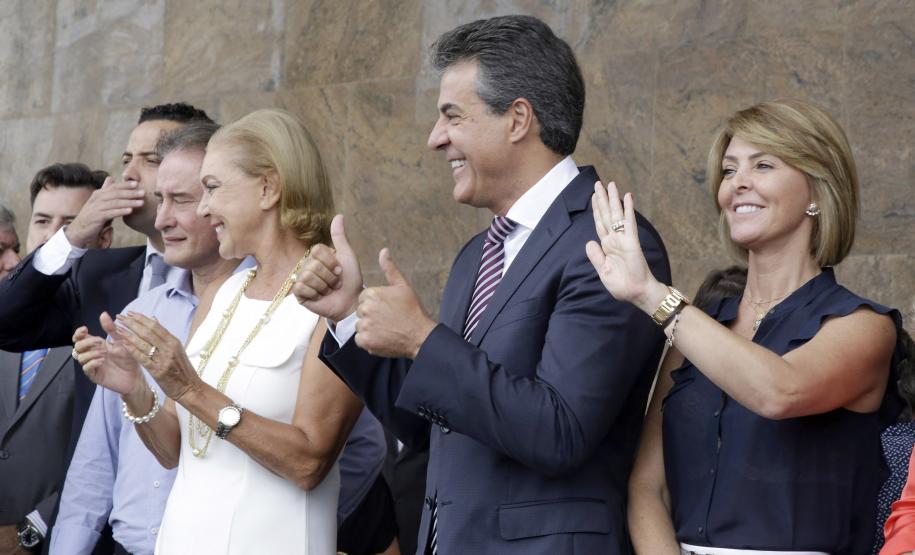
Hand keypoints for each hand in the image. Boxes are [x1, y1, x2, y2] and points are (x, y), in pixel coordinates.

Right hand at [64, 178, 144, 247]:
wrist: (79, 230)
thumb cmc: (92, 215)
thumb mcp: (99, 202)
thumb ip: (105, 191)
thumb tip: (110, 178)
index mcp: (98, 194)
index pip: (113, 187)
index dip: (125, 185)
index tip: (137, 184)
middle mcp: (97, 199)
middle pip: (116, 194)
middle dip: (131, 193)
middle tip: (143, 193)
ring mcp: (96, 208)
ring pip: (115, 203)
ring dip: (129, 202)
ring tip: (141, 202)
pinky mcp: (97, 217)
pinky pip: (111, 213)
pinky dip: (121, 211)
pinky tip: (130, 211)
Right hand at [72, 314, 141, 395]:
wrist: (135, 375)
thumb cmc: (129, 358)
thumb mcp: (121, 341)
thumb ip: (112, 329)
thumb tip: (103, 314)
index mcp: (96, 345)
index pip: (80, 338)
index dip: (78, 333)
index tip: (85, 330)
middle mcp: (92, 354)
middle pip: (77, 346)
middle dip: (86, 343)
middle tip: (99, 343)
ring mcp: (92, 365)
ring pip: (80, 357)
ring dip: (90, 353)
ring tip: (104, 353)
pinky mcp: (95, 375)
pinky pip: (86, 369)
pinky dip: (92, 363)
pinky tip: (102, 360)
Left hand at [114, 312, 201, 401]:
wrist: (190, 388)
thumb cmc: (182, 370)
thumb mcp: (177, 350)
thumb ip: (164, 336)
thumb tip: (154, 319)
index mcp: (174, 342)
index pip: (155, 326)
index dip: (141, 318)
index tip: (129, 313)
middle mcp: (169, 348)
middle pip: (148, 331)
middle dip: (132, 323)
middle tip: (120, 317)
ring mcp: (164, 359)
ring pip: (143, 343)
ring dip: (129, 334)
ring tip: (117, 328)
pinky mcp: (158, 371)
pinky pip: (142, 358)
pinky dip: (132, 349)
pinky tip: (123, 344)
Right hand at [293, 214, 363, 321]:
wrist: (350, 301)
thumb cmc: (350, 280)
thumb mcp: (347, 256)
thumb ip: (340, 237)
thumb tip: (339, 215)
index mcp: (317, 256)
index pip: (317, 250)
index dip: (331, 262)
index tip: (339, 270)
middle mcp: (307, 265)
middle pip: (313, 264)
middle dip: (329, 277)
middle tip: (335, 283)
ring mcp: (301, 279)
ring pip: (307, 276)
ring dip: (323, 286)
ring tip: (329, 290)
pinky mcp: (299, 294)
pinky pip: (301, 287)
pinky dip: (314, 293)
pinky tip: (319, 296)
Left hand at [355, 248, 435, 358]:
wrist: (420, 335)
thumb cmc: (413, 310)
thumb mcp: (403, 286)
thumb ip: (390, 268)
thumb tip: (383, 251)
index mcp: (372, 293)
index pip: (364, 298)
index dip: (376, 304)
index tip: (387, 309)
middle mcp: (365, 309)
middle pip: (361, 312)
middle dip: (371, 315)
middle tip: (388, 319)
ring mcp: (365, 325)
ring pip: (360, 325)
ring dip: (369, 328)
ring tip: (386, 329)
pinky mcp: (365, 341)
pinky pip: (360, 339)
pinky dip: (369, 340)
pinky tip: (382, 337)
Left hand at [585, 181, 667, 313]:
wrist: (636, 293)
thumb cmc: (622, 285)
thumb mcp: (603, 271)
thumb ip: (596, 256)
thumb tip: (589, 241)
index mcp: (607, 246)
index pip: (600, 223)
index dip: (596, 209)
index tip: (593, 196)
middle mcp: (614, 239)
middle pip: (606, 215)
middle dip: (602, 199)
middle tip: (598, 183)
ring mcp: (623, 239)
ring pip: (616, 215)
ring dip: (613, 199)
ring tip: (610, 184)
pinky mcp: (632, 242)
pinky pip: (629, 222)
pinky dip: (628, 209)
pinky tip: (628, 197)